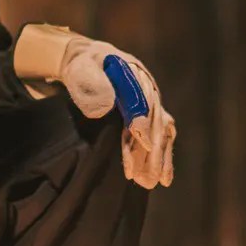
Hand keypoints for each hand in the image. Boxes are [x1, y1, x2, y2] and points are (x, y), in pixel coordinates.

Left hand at [13, 24, 176, 188]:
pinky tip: (163, 178)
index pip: (142, 101)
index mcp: (134, 74)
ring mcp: (150, 103)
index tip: (144, 143)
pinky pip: (158, 137)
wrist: (88, 63)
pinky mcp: (147, 116)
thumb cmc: (83, 67)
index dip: (143, 122)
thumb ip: (92, 85)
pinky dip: (160, 157)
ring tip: (154, 183)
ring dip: (157, 158)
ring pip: (160, 132)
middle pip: (155, 121)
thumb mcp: (82, 70)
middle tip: (147, 176)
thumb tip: (105, 107)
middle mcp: (147, 89)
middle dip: (152, 150)